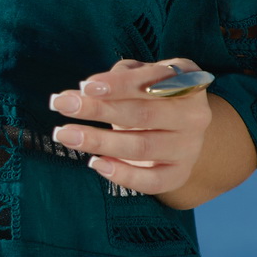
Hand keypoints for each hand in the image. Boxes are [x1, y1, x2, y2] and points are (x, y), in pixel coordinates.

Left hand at [48, 57, 212, 197]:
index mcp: (186, 82)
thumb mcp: (141, 75)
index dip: (118, 84)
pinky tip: (95, 163)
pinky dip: (122, 175)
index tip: (86, 86)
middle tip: (63, 104)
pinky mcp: (180, 174)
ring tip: (65, 134)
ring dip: (99, 141)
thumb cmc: (152, 94)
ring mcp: (189, 148)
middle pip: (142, 115)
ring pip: (142, 148)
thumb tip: (83, 92)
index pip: (150, 82)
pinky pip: (151, 181)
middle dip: (99, 110)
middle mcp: (194, 116)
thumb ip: (117, 78)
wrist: (181, 128)